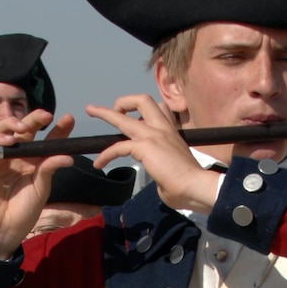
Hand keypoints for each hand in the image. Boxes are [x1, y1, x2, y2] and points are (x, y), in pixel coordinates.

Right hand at [0, 109, 75, 260]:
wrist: (2, 230)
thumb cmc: (23, 212)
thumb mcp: (41, 188)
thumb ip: (49, 168)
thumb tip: (68, 155)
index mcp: (33, 161)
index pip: (46, 140)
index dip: (57, 129)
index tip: (68, 119)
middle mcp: (16, 156)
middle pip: (24, 130)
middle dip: (34, 119)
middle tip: (46, 116)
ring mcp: (0, 157)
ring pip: (3, 130)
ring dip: (13, 123)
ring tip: (24, 127)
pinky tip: (10, 141)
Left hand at [86, 94, 220, 213]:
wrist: (196, 187)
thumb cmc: (188, 185)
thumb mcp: (173, 170)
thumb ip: (162, 170)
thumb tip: (160, 181)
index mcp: (172, 132)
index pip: (159, 108)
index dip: (145, 111)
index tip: (135, 119)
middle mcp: (163, 129)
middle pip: (142, 100)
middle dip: (124, 101)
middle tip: (112, 108)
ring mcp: (154, 135)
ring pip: (125, 116)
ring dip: (106, 113)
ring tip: (91, 110)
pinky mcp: (145, 147)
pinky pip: (118, 147)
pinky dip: (106, 154)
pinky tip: (99, 164)